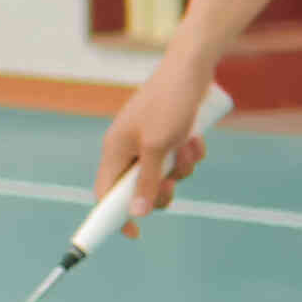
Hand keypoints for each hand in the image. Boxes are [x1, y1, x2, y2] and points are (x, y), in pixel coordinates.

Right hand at [92, 56, 217, 236]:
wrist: (193, 67)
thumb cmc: (171, 102)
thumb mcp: (159, 145)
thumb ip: (147, 180)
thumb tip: (137, 213)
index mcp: (115, 150)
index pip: (105, 193)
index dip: (114, 216)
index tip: (134, 234)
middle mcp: (129, 148)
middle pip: (139, 190)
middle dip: (161, 189)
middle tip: (173, 184)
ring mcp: (149, 142)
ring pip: (165, 175)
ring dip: (182, 168)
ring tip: (189, 145)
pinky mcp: (169, 136)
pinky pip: (179, 160)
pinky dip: (190, 154)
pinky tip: (196, 136)